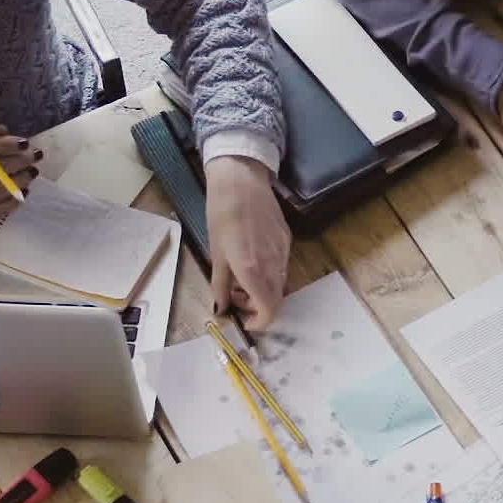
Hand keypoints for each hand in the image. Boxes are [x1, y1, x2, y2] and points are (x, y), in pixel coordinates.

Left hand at [205, 156, 291, 330]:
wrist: (240, 179)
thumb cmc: (221, 214)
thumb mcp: (215, 253)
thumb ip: (220, 285)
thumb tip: (221, 309)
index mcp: (252, 270)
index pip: (269, 309)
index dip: (260, 323)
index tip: (246, 322)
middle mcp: (273, 264)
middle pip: (276, 300)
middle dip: (257, 307)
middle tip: (236, 297)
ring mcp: (283, 251)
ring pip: (279, 283)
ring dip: (262, 290)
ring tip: (240, 277)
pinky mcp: (287, 239)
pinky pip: (281, 266)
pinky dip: (268, 274)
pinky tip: (252, 259)